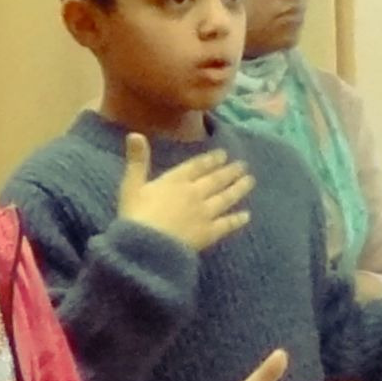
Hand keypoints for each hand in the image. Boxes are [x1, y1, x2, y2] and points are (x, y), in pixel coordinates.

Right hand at [117, 132, 253, 252]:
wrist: (148, 247)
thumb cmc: (135, 216)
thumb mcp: (131, 185)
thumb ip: (137, 160)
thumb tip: (135, 133)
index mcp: (175, 181)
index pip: (196, 166)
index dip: (210, 160)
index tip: (223, 154)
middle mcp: (194, 193)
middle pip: (216, 180)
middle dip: (230, 171)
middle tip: (243, 166)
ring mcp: (205, 213)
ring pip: (225, 198)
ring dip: (238, 189)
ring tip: (250, 181)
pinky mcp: (209, 233)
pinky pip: (226, 224)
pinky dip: (237, 219)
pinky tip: (247, 216)